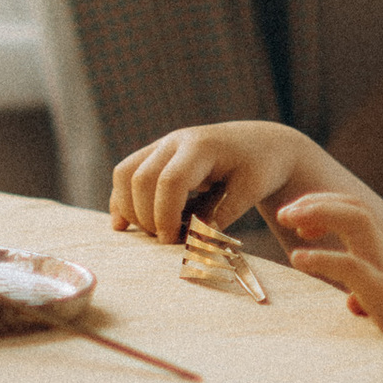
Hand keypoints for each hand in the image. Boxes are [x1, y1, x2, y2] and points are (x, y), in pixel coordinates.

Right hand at [107, 121, 326, 242]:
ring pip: (124, 174)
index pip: (170, 181)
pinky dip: (122, 200)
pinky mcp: (154, 155)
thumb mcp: (250, 191)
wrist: (260, 143)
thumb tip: (194, 240)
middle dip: (146, 217)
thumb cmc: (260, 167)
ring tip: (153, 233)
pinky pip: (125, 174)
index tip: (174, 241)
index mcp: (201, 147)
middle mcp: (175, 141)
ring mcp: (161, 146)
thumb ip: (222, 214)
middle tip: (167, 241)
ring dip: (130, 209)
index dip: (166, 215)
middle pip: (139, 178)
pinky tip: (124, 226)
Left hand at [274, 190, 382, 365]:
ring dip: (320, 212)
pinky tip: (298, 258)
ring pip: (358, 220)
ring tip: (289, 220)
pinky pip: (352, 266)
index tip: (298, 222)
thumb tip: (351, 304)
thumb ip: (366, 297)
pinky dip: (322, 258)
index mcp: (381, 254)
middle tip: (285, 213)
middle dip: (317, 201)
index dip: (324, 206)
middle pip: (355, 206)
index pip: (354, 211)